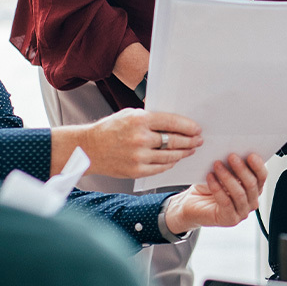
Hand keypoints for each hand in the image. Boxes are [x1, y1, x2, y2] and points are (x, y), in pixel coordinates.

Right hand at [78, 108, 202, 178]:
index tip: (197, 129)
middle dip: (190, 141)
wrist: (88, 148)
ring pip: (170, 156)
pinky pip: (160, 168)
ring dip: (183, 153)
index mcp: (140, 120)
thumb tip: (174, 120)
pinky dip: (170, 163)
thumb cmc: (110, 129)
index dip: (188, 126)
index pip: (172, 122)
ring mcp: (138, 156)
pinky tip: (175, 159)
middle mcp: (140, 138)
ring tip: (190, 150)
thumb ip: (150, 117)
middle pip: (174, 141)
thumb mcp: (129, 114)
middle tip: (198, 140)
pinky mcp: (136, 171)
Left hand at [163, 153, 266, 233]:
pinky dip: (217, 188)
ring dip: (227, 177)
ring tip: (217, 165)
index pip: (262, 177)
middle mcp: (251, 202)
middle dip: (242, 169)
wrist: (192, 204)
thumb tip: (236, 152)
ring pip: (239, 193)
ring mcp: (242, 213)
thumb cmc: (208, 188)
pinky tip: (210, 177)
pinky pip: (225, 202)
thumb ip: (232, 166)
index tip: (250, 155)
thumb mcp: (223, 173)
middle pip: (252, 185)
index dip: (258, 166)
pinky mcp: (230, 219)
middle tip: (231, 156)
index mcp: (254, 189)